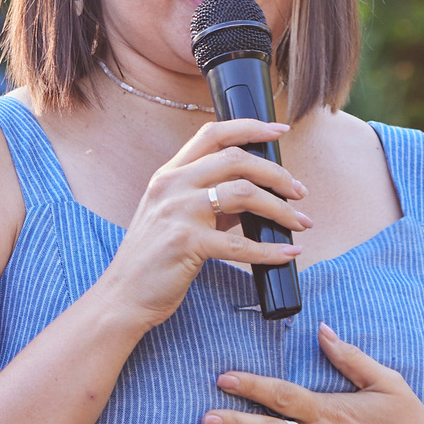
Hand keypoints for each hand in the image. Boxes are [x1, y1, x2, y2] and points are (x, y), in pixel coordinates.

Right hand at [101, 118, 311, 326]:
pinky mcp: (186, 244)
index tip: (279, 131)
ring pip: (244, 194)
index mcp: (169, 174)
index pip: (212, 134)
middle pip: (236, 159)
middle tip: (299, 191)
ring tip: (299, 222)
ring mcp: (178, 212)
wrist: (123, 296)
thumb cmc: (153, 258)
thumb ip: (211, 201)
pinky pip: (240, 243)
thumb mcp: (175, 217)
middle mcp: (172, 186)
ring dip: (280, 208)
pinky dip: (270, 250)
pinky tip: (287, 254)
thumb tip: (257, 196)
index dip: (250, 127)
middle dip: (276, 173)